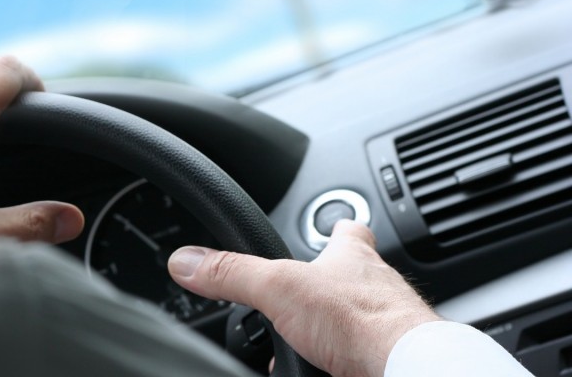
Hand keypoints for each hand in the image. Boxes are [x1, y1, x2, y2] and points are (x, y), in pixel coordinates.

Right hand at [167, 220, 440, 376]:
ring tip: (309, 342)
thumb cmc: (363, 322)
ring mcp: (385, 324)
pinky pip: (362, 353)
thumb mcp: (279, 289)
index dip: (335, 227)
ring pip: (357, 319)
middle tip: (300, 300)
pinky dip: (342, 360)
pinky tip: (329, 368)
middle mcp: (373, 287)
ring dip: (332, 329)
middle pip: (351, 276)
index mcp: (350, 257)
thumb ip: (232, 274)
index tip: (330, 227)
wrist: (405, 369)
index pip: (347, 230)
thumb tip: (186, 261)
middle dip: (324, 287)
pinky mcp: (386, 356)